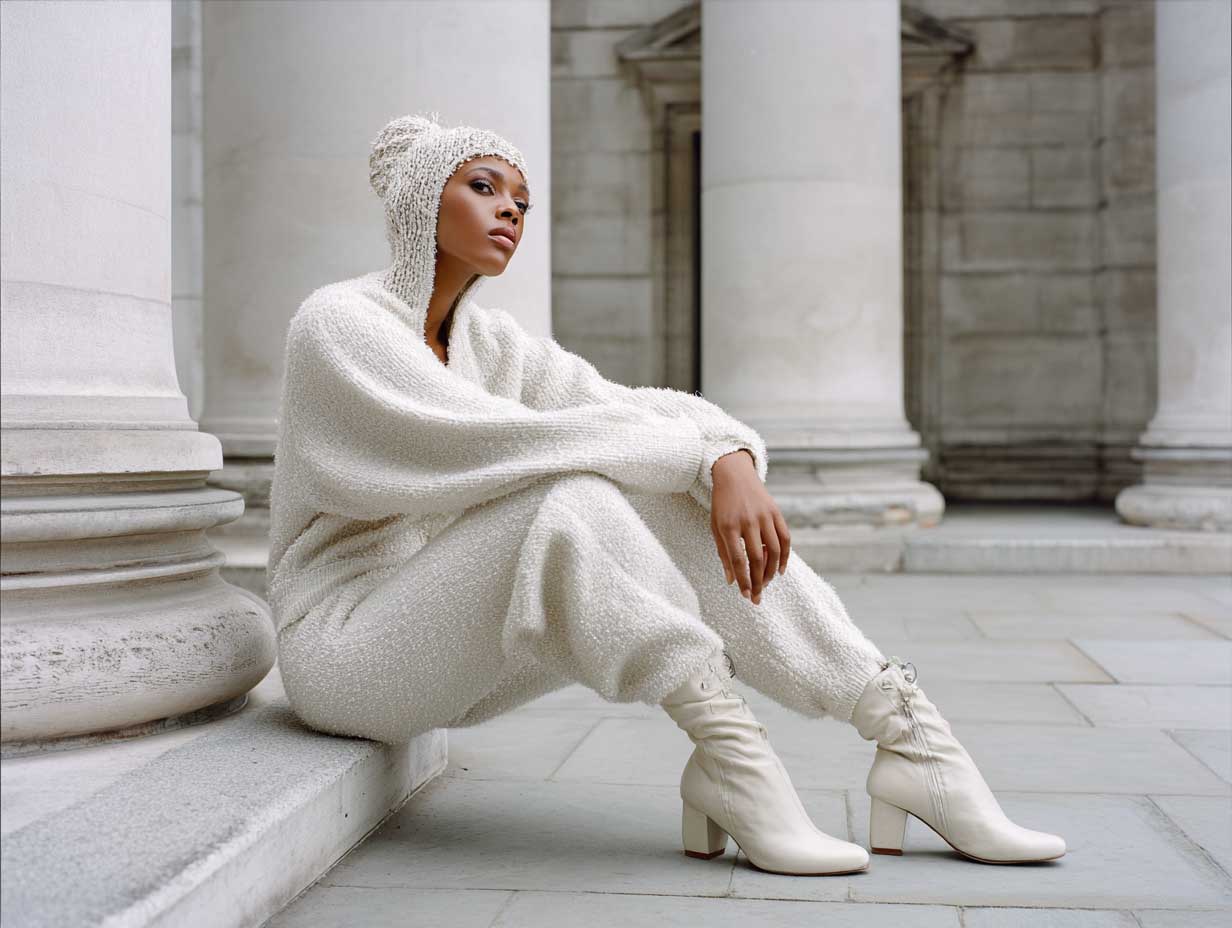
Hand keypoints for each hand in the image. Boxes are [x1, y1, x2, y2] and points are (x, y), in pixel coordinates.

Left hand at [708, 449, 790, 605]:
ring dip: (772, 572)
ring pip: (775, 550)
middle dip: (759, 582)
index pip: (738, 560)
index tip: (746, 595)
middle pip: (758, 558)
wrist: (734, 475)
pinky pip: (785, 538)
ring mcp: (764, 516)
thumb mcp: (715, 527)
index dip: (744, 580)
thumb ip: (724, 554)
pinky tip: (780, 570)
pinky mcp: (776, 512)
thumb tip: (732, 580)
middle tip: (757, 597)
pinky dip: (785, 556)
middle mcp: (748, 521)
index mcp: (728, 526)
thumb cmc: (722, 505)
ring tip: (766, 584)